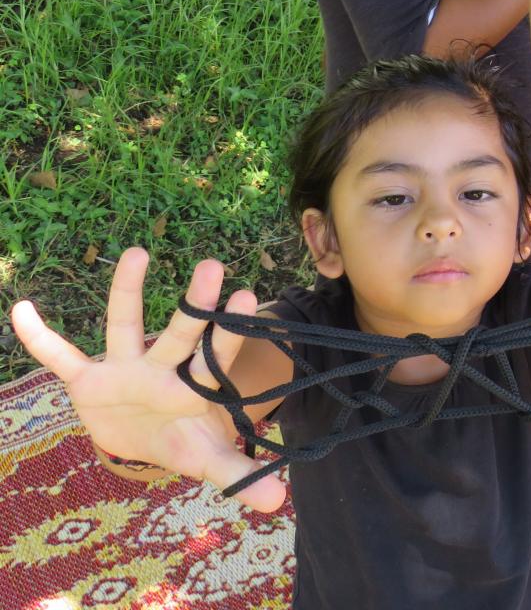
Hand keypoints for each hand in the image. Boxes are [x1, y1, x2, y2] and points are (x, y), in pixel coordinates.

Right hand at [10, 248, 285, 512]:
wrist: (142, 442)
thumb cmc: (182, 440)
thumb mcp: (207, 460)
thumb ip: (240, 475)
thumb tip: (280, 503)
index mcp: (193, 386)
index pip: (216, 357)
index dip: (231, 331)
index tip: (248, 297)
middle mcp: (162, 368)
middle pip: (180, 335)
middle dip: (195, 305)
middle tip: (214, 266)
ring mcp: (124, 369)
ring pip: (125, 325)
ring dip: (127, 292)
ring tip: (137, 252)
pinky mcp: (88, 380)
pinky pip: (60, 358)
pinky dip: (40, 339)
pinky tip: (21, 311)